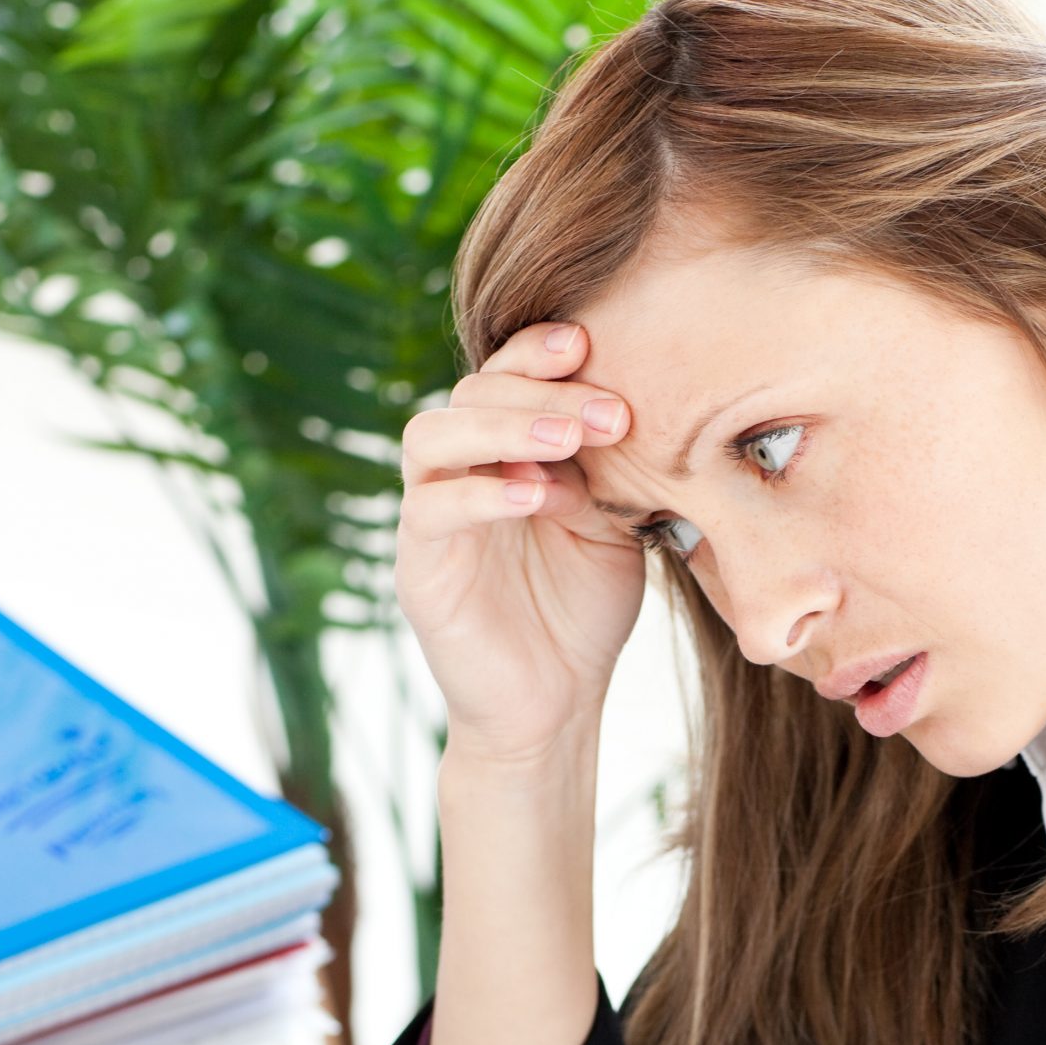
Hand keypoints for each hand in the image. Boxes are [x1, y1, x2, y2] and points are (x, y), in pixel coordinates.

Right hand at [395, 319, 647, 772]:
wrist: (556, 704)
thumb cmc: (585, 611)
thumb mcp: (612, 524)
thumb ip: (608, 468)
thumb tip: (626, 404)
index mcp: (503, 451)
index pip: (505, 375)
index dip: (540, 350)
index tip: (595, 340)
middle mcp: (459, 472)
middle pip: (471, 393)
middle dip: (541, 391)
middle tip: (611, 410)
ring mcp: (431, 516)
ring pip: (434, 435)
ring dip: (505, 428)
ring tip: (571, 440)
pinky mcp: (418, 568)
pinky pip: (432, 508)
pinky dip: (484, 495)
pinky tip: (540, 497)